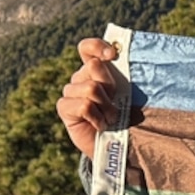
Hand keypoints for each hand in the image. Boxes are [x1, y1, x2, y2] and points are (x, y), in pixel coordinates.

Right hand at [56, 38, 130, 155]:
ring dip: (106, 106)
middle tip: (116, 103)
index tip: (113, 56)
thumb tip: (126, 56)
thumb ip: (128, 76)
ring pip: (90, 87)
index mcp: (96, 70)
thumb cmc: (128, 119)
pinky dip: (97, 118)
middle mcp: (81, 78)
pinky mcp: (64, 107)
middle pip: (94, 66)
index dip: (97, 47)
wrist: (117, 147)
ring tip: (110, 119)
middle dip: (110, 85)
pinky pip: (84, 105)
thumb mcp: (131, 95)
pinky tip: (100, 126)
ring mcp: (71, 92)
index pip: (87, 48)